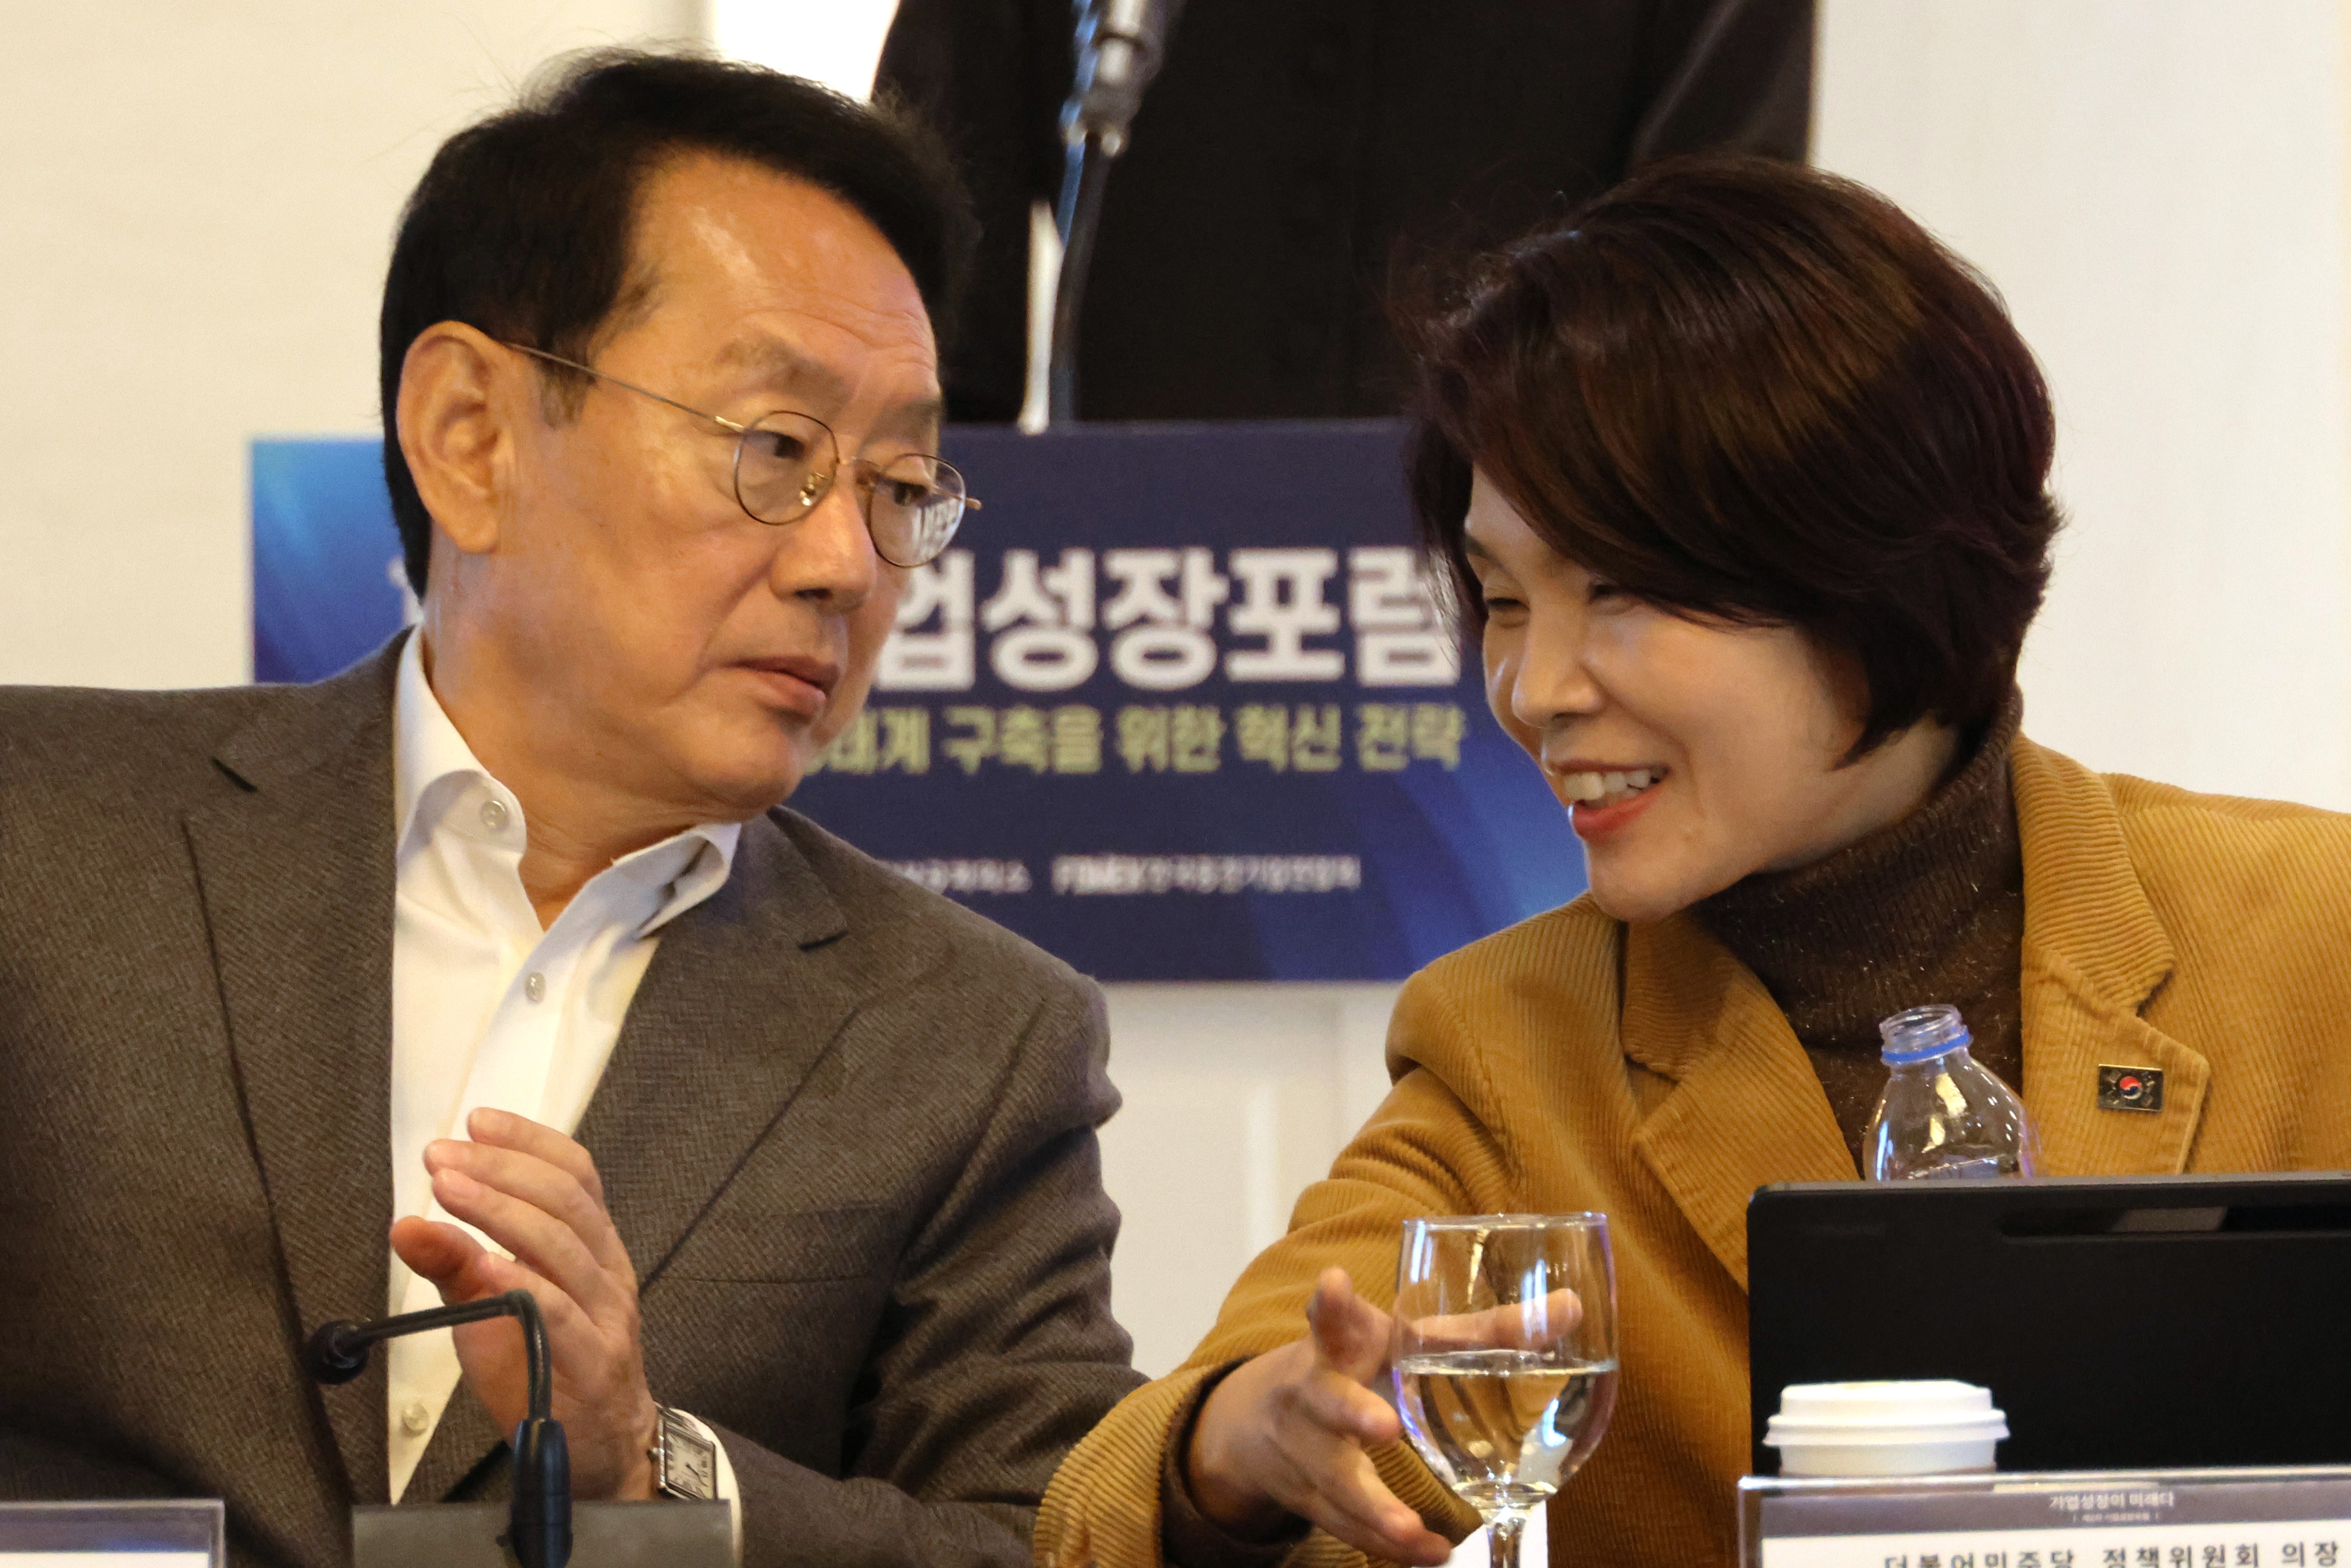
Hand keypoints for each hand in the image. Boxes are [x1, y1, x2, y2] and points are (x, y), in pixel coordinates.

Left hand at [389, 1108, 657, 1499]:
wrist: (598, 1448)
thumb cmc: (548, 1369)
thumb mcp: (496, 1308)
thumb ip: (457, 1265)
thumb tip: (406, 1224)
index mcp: (594, 1248)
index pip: (575, 1174)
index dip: (529, 1141)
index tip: (478, 1121)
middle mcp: (606, 1271)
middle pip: (565, 1200)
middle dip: (501, 1170)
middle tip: (443, 1158)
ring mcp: (605, 1315)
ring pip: (563, 1245)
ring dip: (502, 1211)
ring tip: (450, 1191)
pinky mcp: (591, 1363)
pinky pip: (561, 1313)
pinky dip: (522, 1283)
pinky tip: (485, 1266)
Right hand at [1183, 1268, 1453, 1565]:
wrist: (1257, 1420)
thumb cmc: (1353, 1365)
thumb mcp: (1401, 1340)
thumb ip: (1481, 1331)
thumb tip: (1569, 1308)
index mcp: (1339, 1343)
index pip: (1331, 1317)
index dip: (1332, 1302)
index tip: (1335, 1284)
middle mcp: (1311, 1391)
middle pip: (1325, 1400)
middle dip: (1352, 1412)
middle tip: (1386, 1426)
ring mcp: (1303, 1448)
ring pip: (1334, 1478)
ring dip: (1373, 1506)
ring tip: (1411, 1529)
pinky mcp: (1307, 1496)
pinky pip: (1344, 1524)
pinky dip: (1385, 1544)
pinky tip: (1431, 1554)